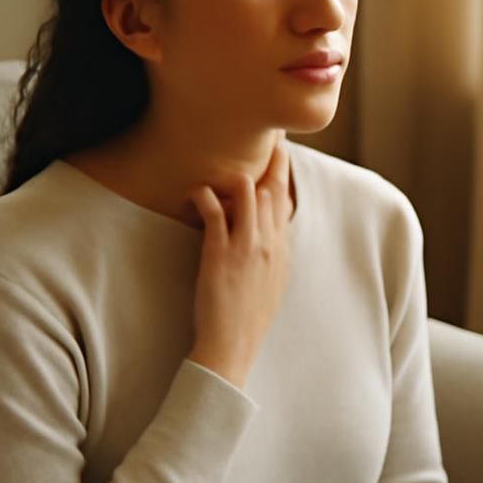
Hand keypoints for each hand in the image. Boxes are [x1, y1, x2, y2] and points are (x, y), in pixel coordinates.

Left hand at [186, 136, 291, 388]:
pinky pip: (215, 210)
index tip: (279, 151)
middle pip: (273, 188)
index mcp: (282, 251)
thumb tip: (267, 235)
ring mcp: (246, 247)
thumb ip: (270, 255)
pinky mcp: (220, 253)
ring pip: (248, 191)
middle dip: (268, 160)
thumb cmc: (247, 319)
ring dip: (233, 177)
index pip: (285, 200)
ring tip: (218, 170)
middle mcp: (269, 244)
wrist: (232, 346)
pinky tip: (196, 194)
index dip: (282, 172)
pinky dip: (205, 195)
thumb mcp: (270, 284)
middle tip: (262, 136)